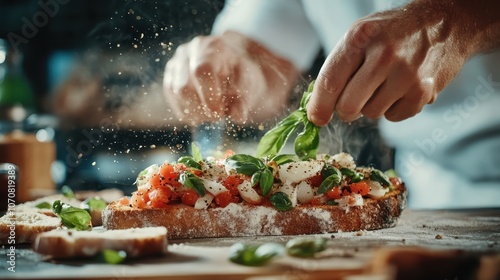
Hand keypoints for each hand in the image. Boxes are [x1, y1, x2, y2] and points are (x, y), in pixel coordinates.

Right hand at [163, 31, 298, 125]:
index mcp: (213, 47)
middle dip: (201, 108)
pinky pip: (172, 99)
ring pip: (175, 94)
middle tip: (218, 116)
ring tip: (211, 113)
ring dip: (194, 112)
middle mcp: (189, 51)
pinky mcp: (170, 76)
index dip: (208, 97)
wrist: (232, 67)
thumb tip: (238, 116)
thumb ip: (244, 100)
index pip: (202, 71)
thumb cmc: (241, 75)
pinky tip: (200, 113)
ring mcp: (176, 63)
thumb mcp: (249, 85)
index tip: (219, 114)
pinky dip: (186, 112)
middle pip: (184, 87)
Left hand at [307, 0, 499, 124]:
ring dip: (371, 105)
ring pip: (370, 113)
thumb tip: (318, 107)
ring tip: (383, 84)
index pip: (330, 81)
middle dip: (345, 109)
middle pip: (348, 105)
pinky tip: (400, 89)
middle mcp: (383, 54)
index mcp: (360, 37)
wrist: (445, 23)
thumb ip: (339, 67)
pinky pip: (393, 117)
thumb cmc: (393, 32)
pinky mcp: (423, 92)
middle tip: (351, 101)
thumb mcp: (361, 35)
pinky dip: (393, 109)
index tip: (316, 118)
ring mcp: (406, 74)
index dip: (319, 106)